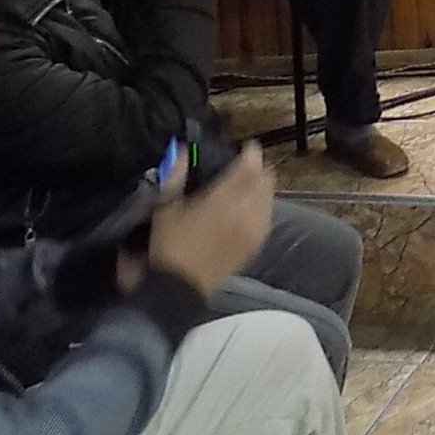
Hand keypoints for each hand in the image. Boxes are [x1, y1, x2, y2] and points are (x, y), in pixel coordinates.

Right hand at [143, 145, 273, 298]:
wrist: (179, 288)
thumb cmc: (169, 246)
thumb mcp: (165, 207)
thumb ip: (176, 175)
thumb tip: (182, 151)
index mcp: (222, 199)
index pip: (248, 167)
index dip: (251, 153)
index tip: (247, 146)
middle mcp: (244, 211)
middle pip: (265, 179)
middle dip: (258, 168)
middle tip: (246, 164)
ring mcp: (254, 229)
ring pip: (269, 196)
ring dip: (262, 185)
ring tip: (250, 183)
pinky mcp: (256, 244)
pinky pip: (269, 216)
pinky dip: (264, 205)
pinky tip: (253, 206)